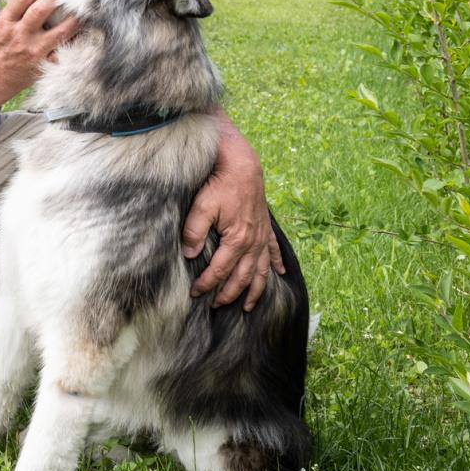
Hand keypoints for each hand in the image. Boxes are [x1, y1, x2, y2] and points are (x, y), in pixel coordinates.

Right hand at [0, 0, 79, 97]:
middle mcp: (20, 34)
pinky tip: (87, 31)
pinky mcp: (45, 64)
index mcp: (6, 21)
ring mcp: (34, 50)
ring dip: (76, 17)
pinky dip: (78, 40)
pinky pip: (67, 50)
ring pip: (62, 30)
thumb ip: (18, 9)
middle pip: (42, 9)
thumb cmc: (0, 47)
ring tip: (85, 7)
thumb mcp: (1, 24)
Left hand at [180, 116, 283, 309]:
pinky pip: (274, 251)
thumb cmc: (220, 183)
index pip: (221, 271)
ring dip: (255, 290)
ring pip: (261, 270)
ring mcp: (262, 236)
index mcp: (238, 240)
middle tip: (216, 305)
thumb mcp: (202, 206)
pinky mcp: (265, 227)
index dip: (207, 284)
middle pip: (242, 277)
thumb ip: (194, 232)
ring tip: (249, 306)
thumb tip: (190, 256)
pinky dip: (276, 264)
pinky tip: (279, 275)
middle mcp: (253, 242)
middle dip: (229, 294)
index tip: (195, 293)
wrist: (242, 163)